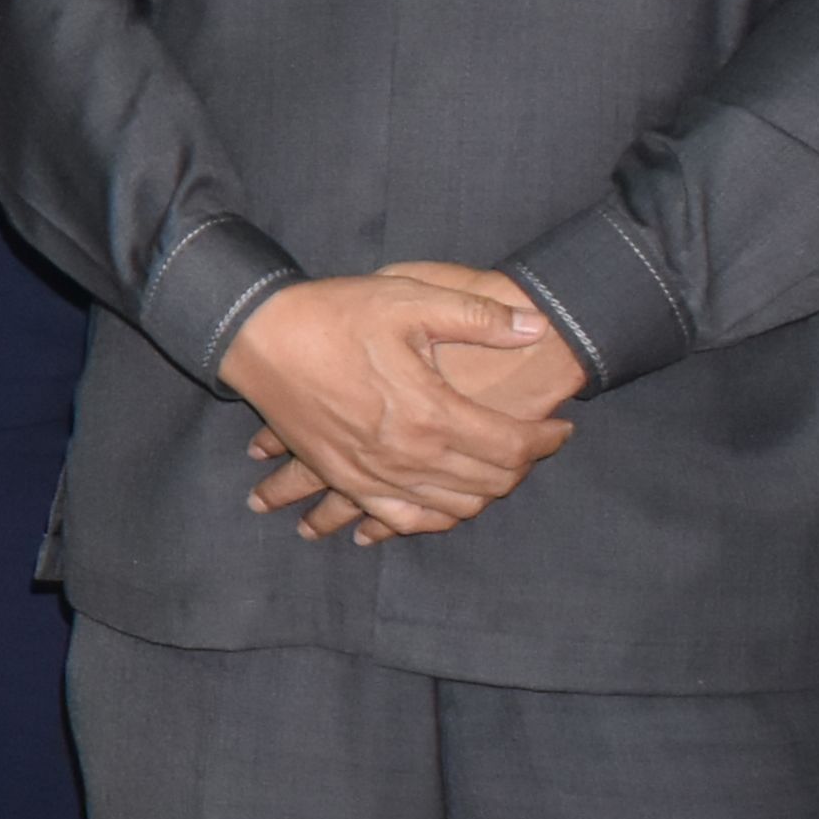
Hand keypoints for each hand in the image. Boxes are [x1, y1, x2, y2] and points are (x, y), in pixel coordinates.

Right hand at [219, 265, 575, 541]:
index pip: (512, 447)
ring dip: (486, 492)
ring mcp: (373, 475)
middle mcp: (406, 456)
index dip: (547, 440)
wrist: (257, 337)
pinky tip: (444, 505)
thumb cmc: (334, 314)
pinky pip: (402, 520)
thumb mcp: (408, 299)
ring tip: (497, 465)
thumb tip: (538, 326)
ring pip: (452, 507)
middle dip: (523, 466)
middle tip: (533, 442)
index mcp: (429, 413)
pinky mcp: (346, 479)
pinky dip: (433, 518)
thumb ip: (478, 316)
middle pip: (490, 483)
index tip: (562, 426)